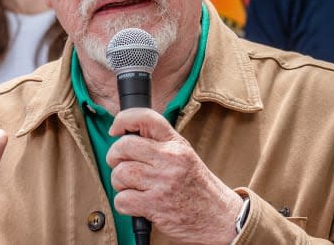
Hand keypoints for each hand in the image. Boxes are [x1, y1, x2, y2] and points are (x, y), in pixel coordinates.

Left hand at [107, 108, 242, 243]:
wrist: (219, 216)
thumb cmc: (197, 186)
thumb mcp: (184, 155)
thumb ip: (160, 144)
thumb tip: (124, 136)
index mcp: (176, 143)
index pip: (146, 118)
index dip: (123, 119)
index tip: (115, 129)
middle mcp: (170, 159)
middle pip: (124, 146)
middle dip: (114, 157)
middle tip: (119, 164)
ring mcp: (162, 182)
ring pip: (120, 173)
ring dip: (119, 183)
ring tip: (131, 187)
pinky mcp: (156, 205)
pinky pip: (122, 199)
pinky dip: (123, 203)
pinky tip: (136, 203)